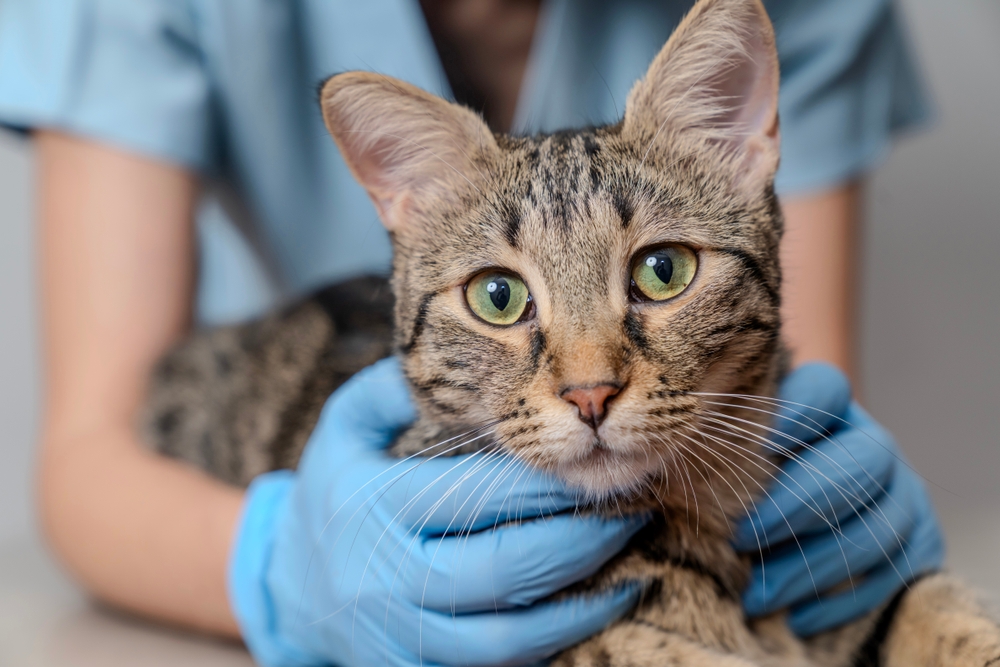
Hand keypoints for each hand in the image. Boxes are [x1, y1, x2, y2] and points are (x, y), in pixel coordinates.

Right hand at [228, 357, 647, 665]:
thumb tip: (441, 360)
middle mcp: (387, 579)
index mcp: (374, 507)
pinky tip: (588, 616)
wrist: (289, 590)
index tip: (591, 462)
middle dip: (580, 543)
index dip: (542, 482)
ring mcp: (400, 636)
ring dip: (579, 608)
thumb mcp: (341, 429)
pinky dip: (548, 647)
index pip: (473, 495)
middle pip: (502, 570)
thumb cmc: (330, 496)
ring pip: (506, 637)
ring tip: (633, 574)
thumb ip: (386, 389)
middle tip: (633, 512)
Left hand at [734, 363, 944, 635]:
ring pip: (878, 525)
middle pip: (862, 460)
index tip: (760, 444)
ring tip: (756, 594)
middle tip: (739, 536)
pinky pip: (897, 572)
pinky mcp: (920, 541)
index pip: (828, 387)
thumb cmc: (750, 478)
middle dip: (797, 502)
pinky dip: (845, 600)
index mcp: (828, 408)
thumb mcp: (736, 456)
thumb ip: (719, 449)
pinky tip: (798, 618)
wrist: (807, 512)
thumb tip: (666, 461)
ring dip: (812, 565)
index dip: (800, 411)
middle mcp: (872, 443)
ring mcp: (903, 491)